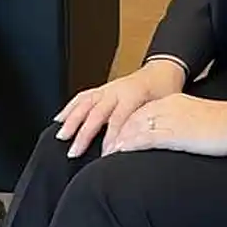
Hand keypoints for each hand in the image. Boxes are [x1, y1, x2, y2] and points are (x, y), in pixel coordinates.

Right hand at [54, 60, 187, 158]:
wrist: (163, 71)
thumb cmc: (165, 91)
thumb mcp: (164, 108)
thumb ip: (151, 125)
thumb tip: (141, 148)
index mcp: (135, 94)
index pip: (119, 118)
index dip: (111, 138)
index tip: (105, 155)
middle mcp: (117, 90)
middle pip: (96, 112)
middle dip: (84, 133)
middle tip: (74, 151)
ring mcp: (108, 88)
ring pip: (85, 102)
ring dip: (72, 120)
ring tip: (61, 136)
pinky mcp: (102, 89)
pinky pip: (83, 96)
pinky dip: (70, 107)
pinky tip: (60, 118)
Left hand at [106, 93, 226, 157]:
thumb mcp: (202, 122)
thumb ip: (185, 127)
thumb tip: (179, 139)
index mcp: (176, 101)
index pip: (143, 111)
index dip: (127, 124)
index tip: (116, 136)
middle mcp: (169, 107)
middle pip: (134, 117)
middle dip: (117, 132)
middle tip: (103, 146)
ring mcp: (171, 119)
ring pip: (135, 127)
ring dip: (118, 141)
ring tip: (106, 154)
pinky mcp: (175, 133)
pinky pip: (145, 138)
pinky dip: (129, 146)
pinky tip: (119, 154)